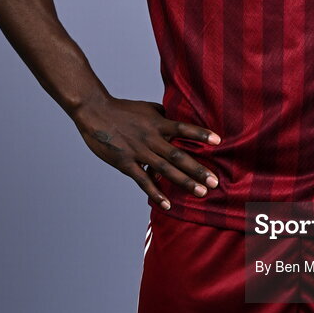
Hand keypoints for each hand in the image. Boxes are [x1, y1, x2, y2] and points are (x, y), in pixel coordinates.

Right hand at [71, 95, 220, 209]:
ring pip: (165, 170)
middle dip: (197, 169)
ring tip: (200, 193)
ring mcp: (139, 152)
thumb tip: (177, 116)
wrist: (95, 112)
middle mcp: (151, 138)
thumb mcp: (147, 108)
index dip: (200, 134)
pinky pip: (143, 181)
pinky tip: (167, 204)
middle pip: (178, 155)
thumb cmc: (122, 110)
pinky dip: (156, 193)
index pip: (183, 128)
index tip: (218, 141)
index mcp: (157, 123)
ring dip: (184, 182)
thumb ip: (163, 115)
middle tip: (214, 182)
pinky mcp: (125, 163)